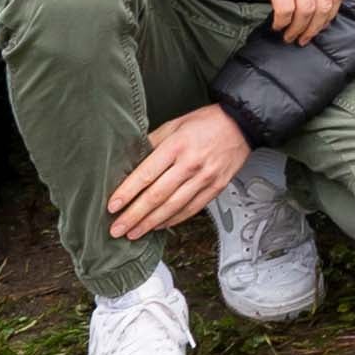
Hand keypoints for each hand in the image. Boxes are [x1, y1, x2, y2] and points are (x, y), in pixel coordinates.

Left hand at [106, 100, 251, 239]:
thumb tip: (131, 160)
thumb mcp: (175, 124)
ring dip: (150, 223)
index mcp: (177, 145)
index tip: (112, 206)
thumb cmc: (207, 122)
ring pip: (173, 206)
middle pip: (157, 195)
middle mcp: (191, 164)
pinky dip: (173, 220)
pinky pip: (191, 209)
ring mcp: (205, 178)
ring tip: (134, 233)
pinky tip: (159, 226)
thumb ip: (153, 142)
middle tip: (117, 228)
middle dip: (134, 215)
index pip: (147, 174)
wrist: (242, 125)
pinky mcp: (215, 188)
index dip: (127, 192)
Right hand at [230, 0, 343, 43]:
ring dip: (297, 29)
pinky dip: (281, 22)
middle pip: (323, 7)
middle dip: (314, 28)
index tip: (319, 26)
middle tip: (302, 39)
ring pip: (305, 11)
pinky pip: (284, 8)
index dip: (329, 16)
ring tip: (288, 35)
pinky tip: (276, 24)